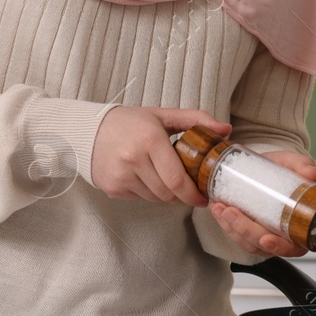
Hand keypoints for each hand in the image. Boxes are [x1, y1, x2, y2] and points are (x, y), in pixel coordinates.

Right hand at [90, 106, 229, 205]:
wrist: (89, 130)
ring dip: (166, 194)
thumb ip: (196, 120)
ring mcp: (121, 176)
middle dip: (182, 195)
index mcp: (150, 140)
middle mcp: (133, 159)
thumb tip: (226, 130)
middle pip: (168, 193)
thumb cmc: (130, 123)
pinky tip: (145, 177)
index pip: (177, 179)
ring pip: (155, 198)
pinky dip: (148, 192)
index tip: (204, 197)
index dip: (193, 194)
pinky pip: (140, 198)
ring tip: (165, 179)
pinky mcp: (112, 188)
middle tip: (190, 191)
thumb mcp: (163, 116)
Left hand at [209, 150, 315, 257]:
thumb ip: (302, 166)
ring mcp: (264, 234)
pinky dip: (224, 223)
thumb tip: (312, 174)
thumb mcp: (293, 163)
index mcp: (300, 227)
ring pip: (246, 242)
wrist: (267, 166)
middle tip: (231, 213)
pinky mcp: (248, 231)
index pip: (292, 247)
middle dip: (245, 231)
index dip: (279, 246)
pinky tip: (217, 209)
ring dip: (231, 227)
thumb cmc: (284, 170)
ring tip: (220, 208)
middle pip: (263, 245)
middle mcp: (282, 236)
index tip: (266, 238)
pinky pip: (235, 234)